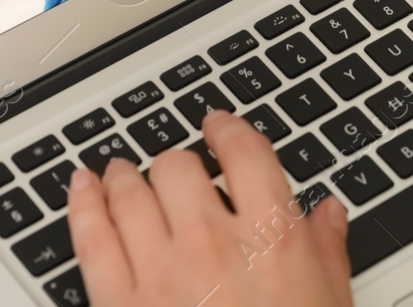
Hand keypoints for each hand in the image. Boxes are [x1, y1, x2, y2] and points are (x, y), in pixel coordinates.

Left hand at [69, 110, 351, 306]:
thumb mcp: (330, 302)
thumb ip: (328, 251)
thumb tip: (330, 213)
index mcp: (272, 237)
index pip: (244, 152)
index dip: (226, 126)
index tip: (218, 123)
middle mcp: (212, 244)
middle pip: (180, 166)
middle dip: (179, 161)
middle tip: (179, 167)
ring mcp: (160, 272)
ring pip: (130, 191)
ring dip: (126, 174)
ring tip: (124, 170)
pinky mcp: (118, 304)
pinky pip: (90, 236)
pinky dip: (82, 203)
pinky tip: (82, 187)